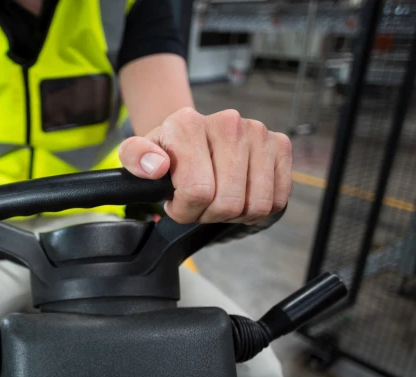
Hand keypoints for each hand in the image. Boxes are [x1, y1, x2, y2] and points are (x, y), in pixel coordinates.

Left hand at [119, 108, 291, 224]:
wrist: (194, 134)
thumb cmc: (169, 151)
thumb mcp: (139, 154)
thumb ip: (135, 157)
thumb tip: (157, 166)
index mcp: (188, 124)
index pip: (197, 192)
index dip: (185, 210)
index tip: (177, 202)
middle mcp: (228, 123)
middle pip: (228, 203)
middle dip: (209, 214)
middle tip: (199, 202)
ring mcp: (258, 133)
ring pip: (256, 205)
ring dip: (235, 214)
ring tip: (218, 198)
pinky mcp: (280, 145)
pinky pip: (278, 199)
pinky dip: (258, 209)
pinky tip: (241, 195)